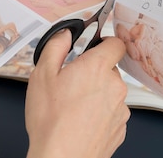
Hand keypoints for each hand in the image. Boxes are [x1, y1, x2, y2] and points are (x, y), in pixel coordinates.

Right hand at [25, 30, 129, 157]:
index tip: (95, 46)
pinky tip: (81, 121)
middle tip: (72, 83)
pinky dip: (100, 114)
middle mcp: (114, 86)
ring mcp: (120, 109)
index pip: (116, 43)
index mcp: (97, 68)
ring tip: (74, 107)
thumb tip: (65, 34)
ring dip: (98, 94)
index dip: (105, 42)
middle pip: (110, 69)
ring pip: (111, 92)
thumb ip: (56, 47)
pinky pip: (112, 112)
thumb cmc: (51, 122)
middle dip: (94, 72)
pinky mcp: (120, 128)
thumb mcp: (42, 75)